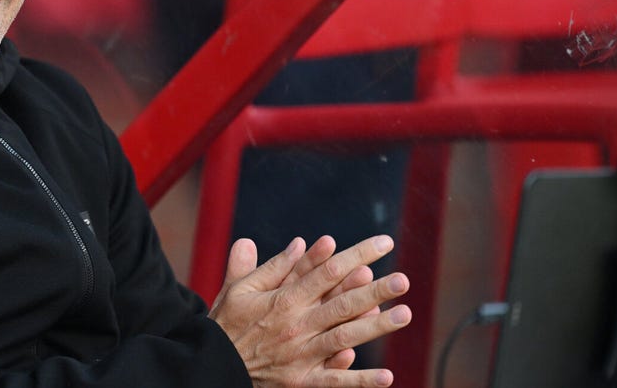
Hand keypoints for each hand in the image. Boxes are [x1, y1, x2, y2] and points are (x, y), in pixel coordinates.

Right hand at [209, 235, 410, 386]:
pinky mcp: (302, 381)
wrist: (213, 364)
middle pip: (342, 304)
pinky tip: (387, 377)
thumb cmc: (226, 323)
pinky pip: (335, 382)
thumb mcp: (240, 288)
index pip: (327, 272)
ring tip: (404, 314)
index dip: (356, 255)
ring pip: (345, 337)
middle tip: (403, 280)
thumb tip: (301, 243)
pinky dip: (360, 381)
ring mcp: (301, 354)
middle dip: (374, 290)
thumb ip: (271, 266)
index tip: (382, 244)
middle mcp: (296, 325)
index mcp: (284, 299)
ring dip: (376, 327)